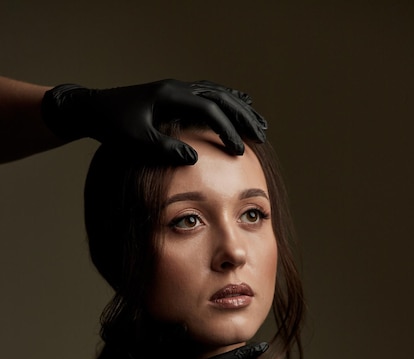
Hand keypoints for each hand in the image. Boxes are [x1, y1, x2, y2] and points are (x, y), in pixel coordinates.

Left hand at [41, 79, 266, 164]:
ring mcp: (176, 90)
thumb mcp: (136, 140)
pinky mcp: (174, 96)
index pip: (209, 110)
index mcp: (170, 96)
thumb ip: (164, 148)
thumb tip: (194, 157)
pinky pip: (207, 95)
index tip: (239, 150)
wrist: (92, 109)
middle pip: (220, 97)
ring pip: (217, 93)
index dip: (227, 130)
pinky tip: (237, 105)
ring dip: (239, 108)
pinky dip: (225, 102)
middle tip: (262, 134)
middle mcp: (177, 88)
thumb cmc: (112, 126)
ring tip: (259, 123)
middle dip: (243, 116)